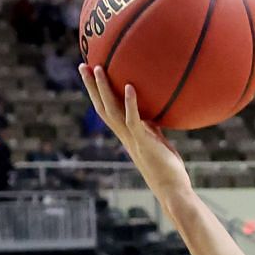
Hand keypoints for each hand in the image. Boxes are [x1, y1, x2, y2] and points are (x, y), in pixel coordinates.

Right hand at [79, 65, 186, 194]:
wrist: (171, 189)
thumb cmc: (168, 169)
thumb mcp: (157, 142)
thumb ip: (151, 128)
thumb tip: (153, 114)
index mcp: (126, 134)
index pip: (106, 110)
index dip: (97, 94)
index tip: (91, 76)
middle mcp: (124, 135)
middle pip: (101, 106)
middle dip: (90, 86)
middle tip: (82, 65)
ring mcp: (132, 138)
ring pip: (111, 110)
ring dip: (104, 89)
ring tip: (98, 68)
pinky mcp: (143, 141)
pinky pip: (134, 119)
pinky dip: (131, 102)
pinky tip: (130, 86)